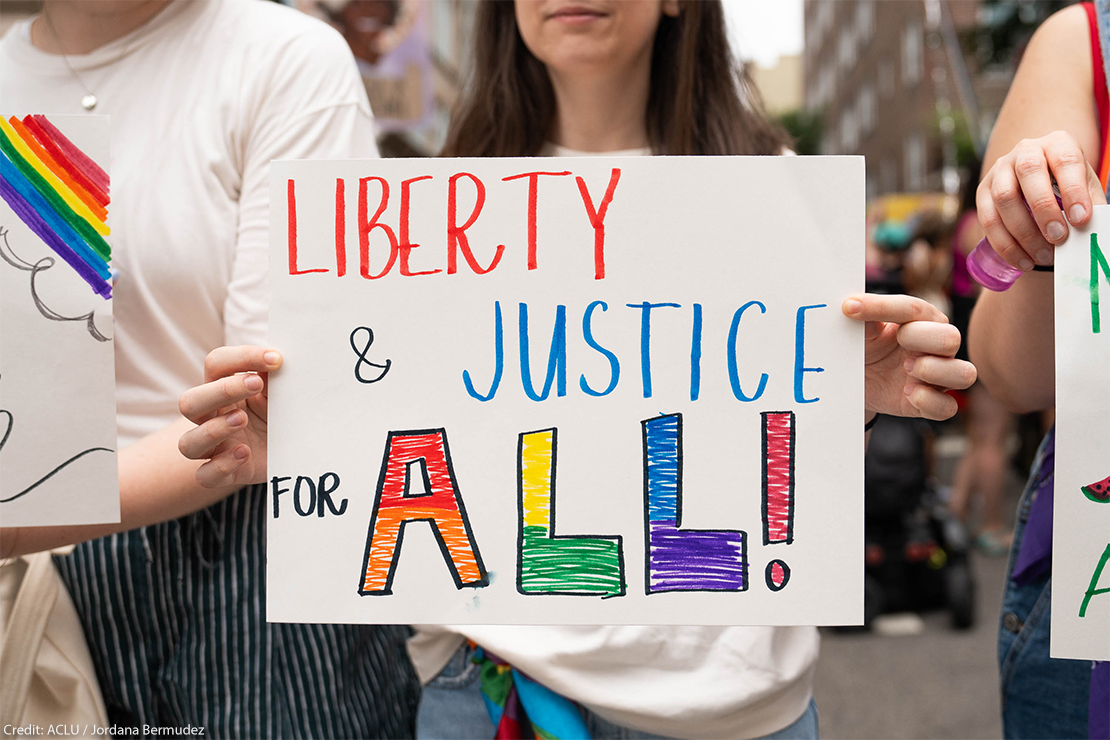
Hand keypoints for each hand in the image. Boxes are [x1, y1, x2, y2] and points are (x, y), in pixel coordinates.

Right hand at [178, 346, 281, 487]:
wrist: (293, 450)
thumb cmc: (279, 413)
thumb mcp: (280, 392)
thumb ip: (275, 377)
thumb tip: (277, 358)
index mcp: (223, 389)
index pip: (216, 364)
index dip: (242, 357)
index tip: (276, 359)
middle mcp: (211, 417)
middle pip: (189, 402)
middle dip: (221, 391)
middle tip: (255, 384)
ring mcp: (214, 448)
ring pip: (188, 443)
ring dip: (214, 429)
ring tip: (242, 420)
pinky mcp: (225, 474)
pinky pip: (205, 475)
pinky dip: (222, 465)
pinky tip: (244, 452)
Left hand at [842, 294, 976, 420]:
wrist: (856, 381)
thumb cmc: (865, 347)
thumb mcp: (859, 330)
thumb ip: (862, 317)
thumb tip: (852, 305)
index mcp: (921, 320)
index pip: (912, 309)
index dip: (882, 307)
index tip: (849, 308)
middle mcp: (936, 347)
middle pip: (952, 338)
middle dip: (922, 338)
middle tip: (897, 341)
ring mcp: (937, 376)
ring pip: (965, 374)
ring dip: (936, 370)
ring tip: (906, 368)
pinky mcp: (930, 402)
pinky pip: (948, 407)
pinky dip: (930, 401)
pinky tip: (908, 393)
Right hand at [977, 130, 1106, 270]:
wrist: (1037, 182)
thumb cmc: (1066, 186)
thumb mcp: (1085, 188)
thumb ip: (1090, 205)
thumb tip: (1094, 232)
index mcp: (1057, 143)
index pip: (1065, 161)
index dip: (1073, 190)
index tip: (1081, 219)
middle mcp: (1025, 151)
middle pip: (1029, 173)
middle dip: (1044, 209)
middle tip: (1058, 237)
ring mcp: (999, 170)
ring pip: (1004, 198)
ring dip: (1023, 232)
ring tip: (1044, 256)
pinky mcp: (982, 192)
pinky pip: (988, 219)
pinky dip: (1005, 245)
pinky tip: (1024, 261)